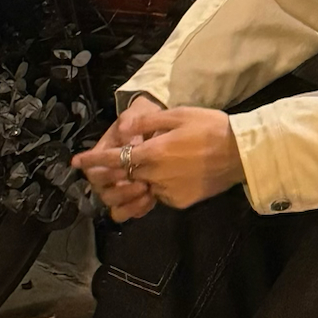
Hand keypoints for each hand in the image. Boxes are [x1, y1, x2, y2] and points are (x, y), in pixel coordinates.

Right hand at [73, 95, 167, 222]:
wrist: (165, 128)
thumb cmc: (145, 119)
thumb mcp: (138, 113)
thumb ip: (131, 119)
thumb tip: (123, 129)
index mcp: (103, 157)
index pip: (92, 171)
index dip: (101, 173)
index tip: (119, 167)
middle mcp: (109, 177)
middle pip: (103, 193)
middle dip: (120, 190)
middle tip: (139, 181)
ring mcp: (122, 190)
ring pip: (116, 208)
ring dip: (129, 202)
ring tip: (147, 190)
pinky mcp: (137, 198)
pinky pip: (133, 212)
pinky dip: (140, 209)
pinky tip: (153, 198)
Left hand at [74, 103, 244, 215]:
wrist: (242, 152)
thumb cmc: (211, 127)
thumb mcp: (178, 115)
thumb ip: (148, 122)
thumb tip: (124, 127)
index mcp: (153, 152)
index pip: (114, 158)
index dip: (93, 161)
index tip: (76, 162)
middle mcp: (156, 175)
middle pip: (125, 177)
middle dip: (115, 173)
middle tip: (116, 163)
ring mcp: (168, 192)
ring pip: (143, 188)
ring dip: (140, 180)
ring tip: (154, 167)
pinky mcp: (181, 202)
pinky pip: (161, 195)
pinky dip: (160, 186)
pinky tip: (175, 173)